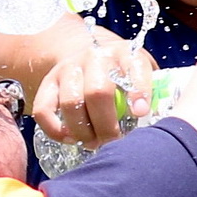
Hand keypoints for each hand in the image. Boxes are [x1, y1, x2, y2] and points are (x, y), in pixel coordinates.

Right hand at [31, 24, 157, 148]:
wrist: (90, 55)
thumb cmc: (122, 74)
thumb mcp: (141, 73)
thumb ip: (150, 92)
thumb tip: (152, 119)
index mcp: (124, 53)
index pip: (135, 67)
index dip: (139, 91)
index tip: (141, 113)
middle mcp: (94, 57)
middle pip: (97, 92)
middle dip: (107, 126)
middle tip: (113, 142)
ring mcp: (68, 68)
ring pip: (70, 103)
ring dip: (83, 131)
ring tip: (94, 143)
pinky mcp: (48, 82)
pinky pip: (44, 109)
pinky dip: (56, 130)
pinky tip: (71, 138)